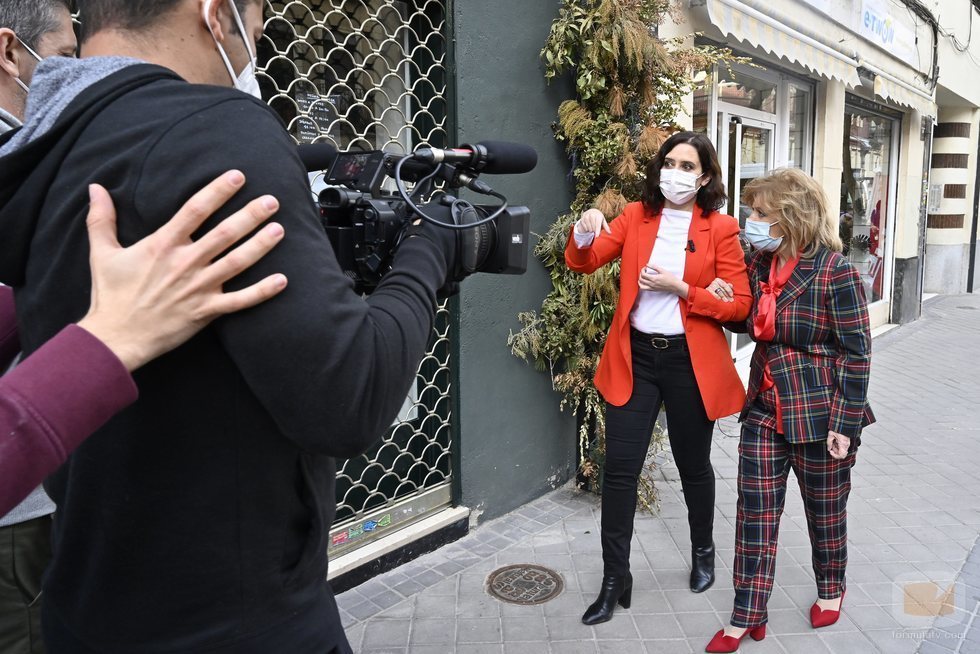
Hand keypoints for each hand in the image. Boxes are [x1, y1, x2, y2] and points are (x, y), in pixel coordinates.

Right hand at [76, 171, 287, 371]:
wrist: (116, 337)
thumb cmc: (111, 295)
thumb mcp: (102, 252)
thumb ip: (102, 219)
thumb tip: (95, 188)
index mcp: (163, 245)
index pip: (195, 210)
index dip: (218, 191)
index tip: (238, 176)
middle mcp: (185, 263)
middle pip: (224, 233)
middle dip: (250, 215)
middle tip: (271, 200)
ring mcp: (199, 287)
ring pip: (237, 262)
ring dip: (260, 246)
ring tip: (280, 229)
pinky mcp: (207, 311)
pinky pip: (240, 301)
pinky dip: (262, 292)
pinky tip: (283, 280)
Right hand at [574, 208, 610, 237]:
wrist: (591, 211)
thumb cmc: (598, 218)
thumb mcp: (603, 221)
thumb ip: (606, 227)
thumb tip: (610, 233)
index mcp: (598, 215)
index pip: (597, 224)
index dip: (597, 231)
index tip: (597, 237)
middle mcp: (592, 215)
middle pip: (593, 227)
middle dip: (594, 231)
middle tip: (595, 231)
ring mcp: (586, 216)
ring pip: (588, 227)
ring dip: (590, 230)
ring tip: (592, 229)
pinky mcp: (582, 219)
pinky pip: (585, 227)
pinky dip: (587, 229)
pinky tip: (588, 227)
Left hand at [638, 264, 688, 297]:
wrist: (674, 286)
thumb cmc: (670, 278)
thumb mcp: (662, 270)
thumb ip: (654, 267)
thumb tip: (647, 264)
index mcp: (653, 279)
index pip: (643, 274)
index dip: (642, 270)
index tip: (645, 268)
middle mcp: (651, 284)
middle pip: (641, 279)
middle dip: (641, 274)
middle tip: (644, 271)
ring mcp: (652, 288)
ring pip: (641, 285)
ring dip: (640, 280)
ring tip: (642, 277)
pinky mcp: (653, 290)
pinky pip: (644, 289)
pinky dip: (642, 285)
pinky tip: (644, 282)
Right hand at [706, 277, 734, 301]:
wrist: (706, 293)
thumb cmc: (717, 290)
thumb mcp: (722, 287)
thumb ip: (728, 286)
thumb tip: (731, 286)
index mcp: (718, 280)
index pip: (725, 285)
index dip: (729, 290)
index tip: (732, 295)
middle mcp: (714, 282)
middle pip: (722, 289)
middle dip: (727, 295)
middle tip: (731, 300)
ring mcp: (710, 286)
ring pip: (719, 292)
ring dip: (723, 296)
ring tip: (726, 301)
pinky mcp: (707, 291)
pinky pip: (713, 294)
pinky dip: (717, 296)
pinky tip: (720, 299)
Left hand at [827, 430, 850, 459]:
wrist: (843, 422)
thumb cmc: (838, 427)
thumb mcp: (831, 434)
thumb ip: (829, 442)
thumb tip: (829, 449)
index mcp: (843, 444)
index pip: (842, 456)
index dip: (835, 456)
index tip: (830, 451)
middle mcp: (846, 445)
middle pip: (840, 453)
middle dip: (834, 451)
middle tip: (831, 445)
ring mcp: (847, 444)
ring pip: (840, 450)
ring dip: (835, 448)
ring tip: (832, 441)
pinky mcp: (846, 442)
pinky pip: (841, 447)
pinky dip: (837, 445)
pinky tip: (834, 440)